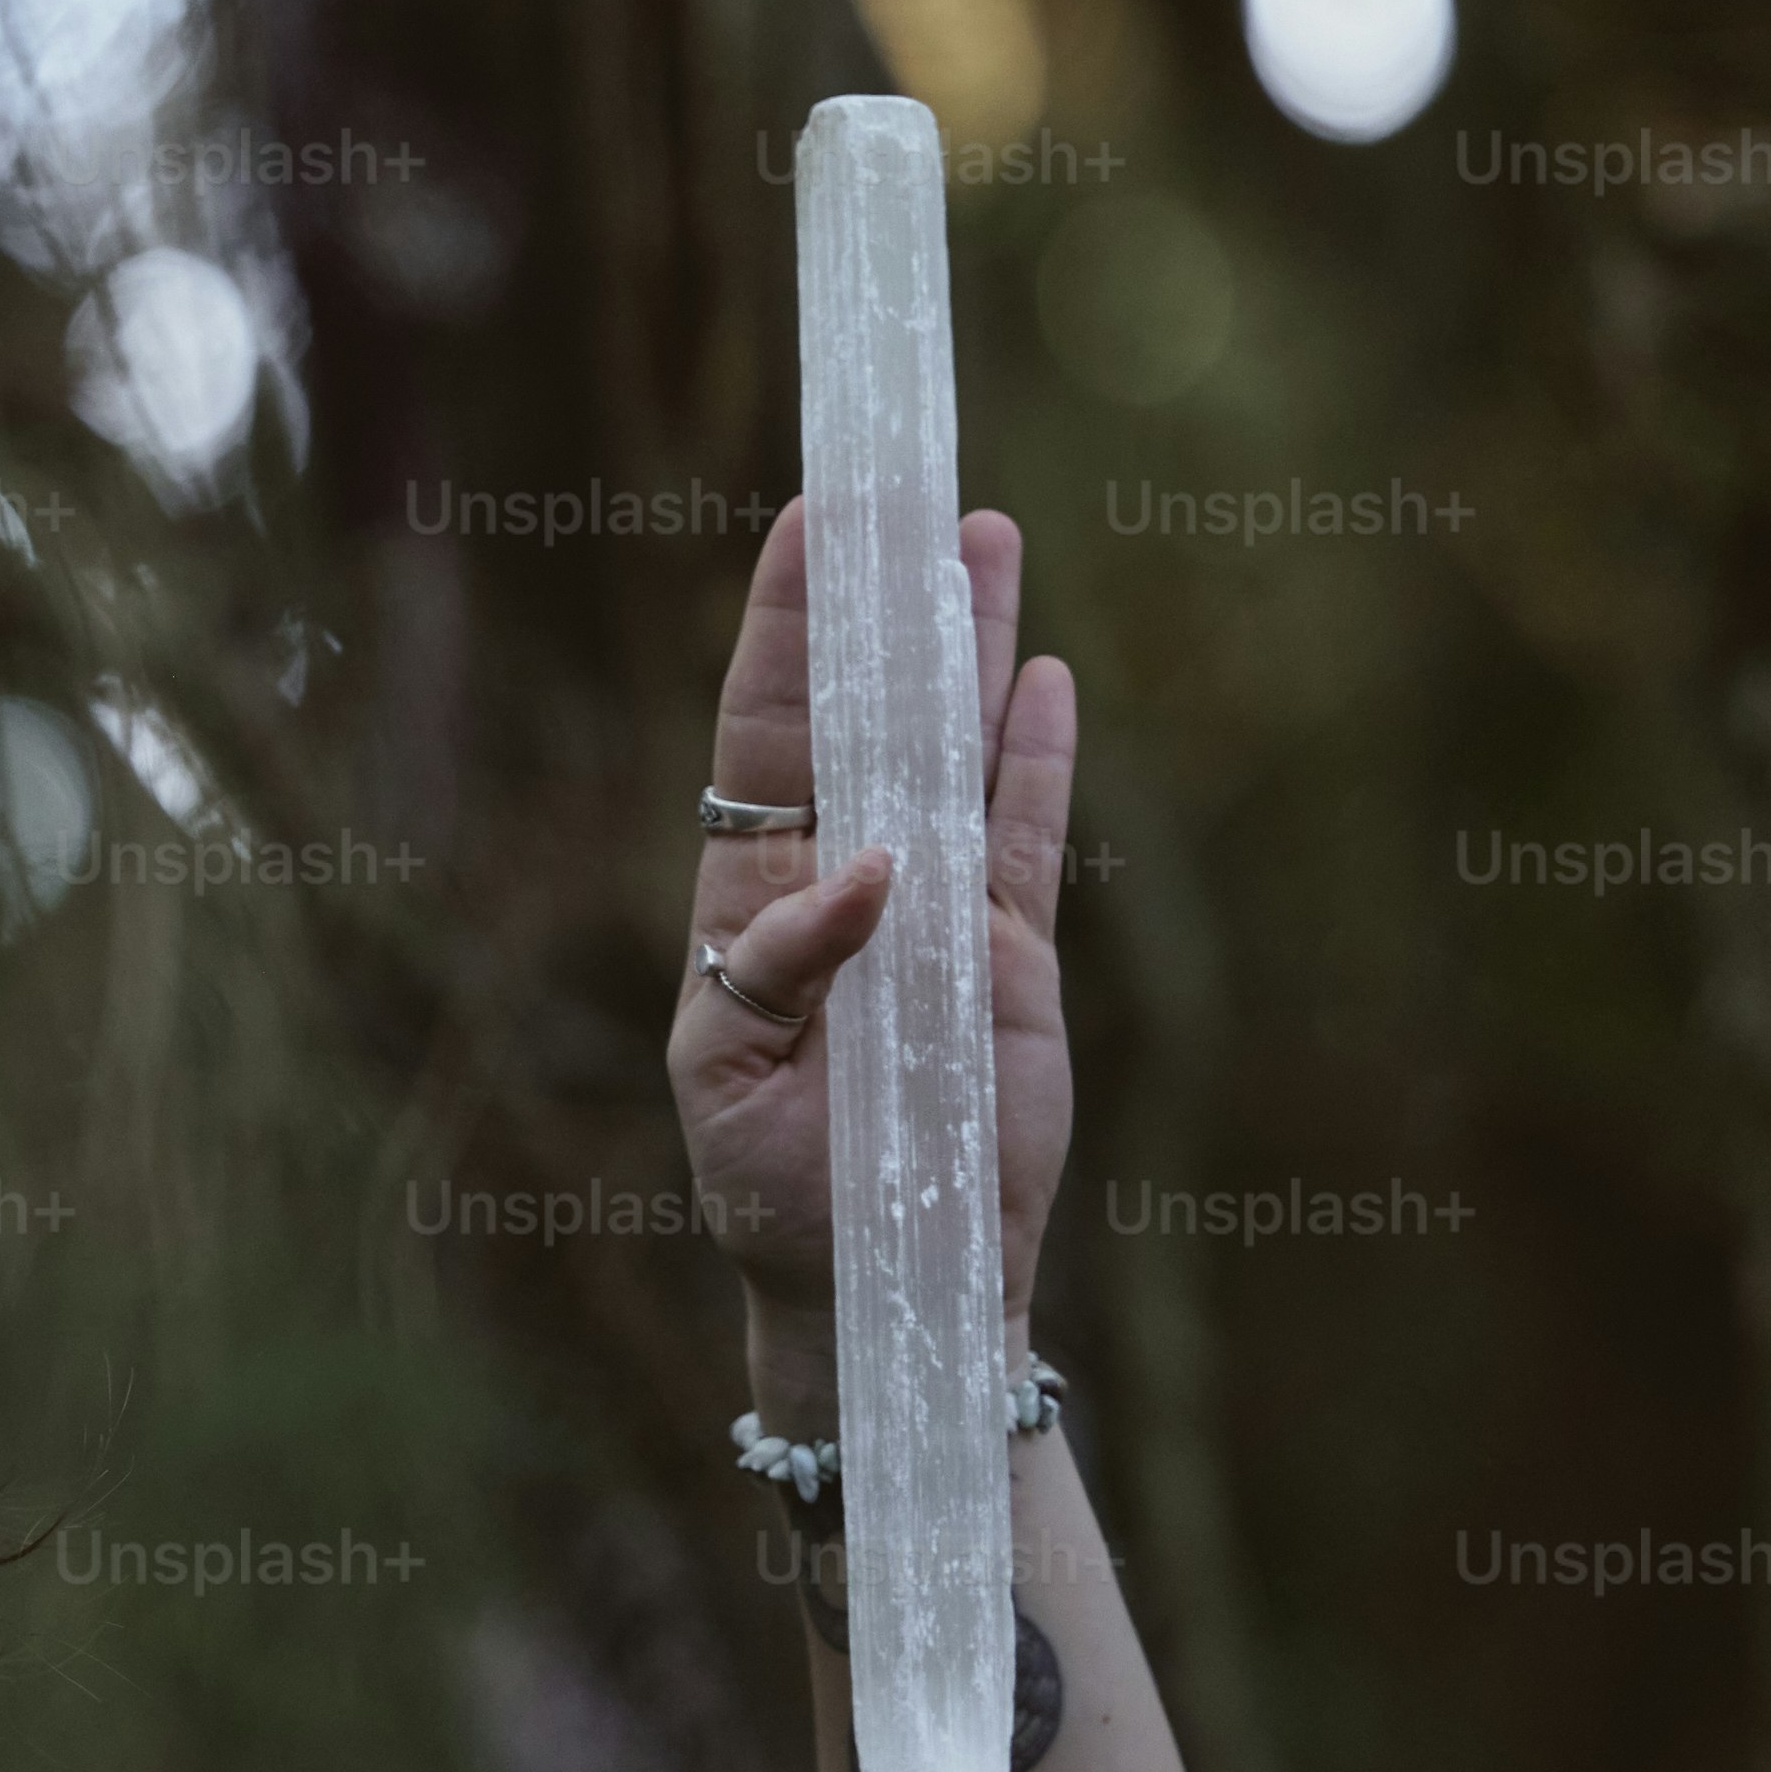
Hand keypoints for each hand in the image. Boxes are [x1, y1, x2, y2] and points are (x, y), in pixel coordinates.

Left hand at [664, 499, 1078, 1335]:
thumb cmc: (778, 1195)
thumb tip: (865, 866)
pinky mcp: (1012, 956)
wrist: (882, 1288)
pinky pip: (1026, 832)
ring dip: (969, 645)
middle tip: (902, 483)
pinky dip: (1036, 754)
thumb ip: (783, 968)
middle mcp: (846, 875)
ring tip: (982, 531)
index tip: (807, 522)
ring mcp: (937, 909)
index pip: (766, 729)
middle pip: (865, 709)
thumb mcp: (729, 1086)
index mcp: (752, 893)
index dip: (785, 625)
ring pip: (954, 746)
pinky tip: (1041, 673)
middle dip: (881, 601)